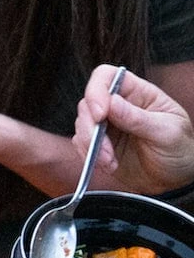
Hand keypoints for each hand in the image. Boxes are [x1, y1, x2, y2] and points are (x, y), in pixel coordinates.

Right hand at [75, 64, 193, 194]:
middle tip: (105, 150)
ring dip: (90, 146)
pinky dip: (89, 158)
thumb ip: (138, 118)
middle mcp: (119, 106)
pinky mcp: (99, 147)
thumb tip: (111, 104)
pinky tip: (108, 165)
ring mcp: (108, 127)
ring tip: (110, 162)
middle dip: (90, 128)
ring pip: (81, 126)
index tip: (101, 115)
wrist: (173, 180)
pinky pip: (81, 146)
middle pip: (87, 104)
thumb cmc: (178, 150)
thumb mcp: (166, 132)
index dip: (97, 91)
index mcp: (139, 93)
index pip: (107, 77)